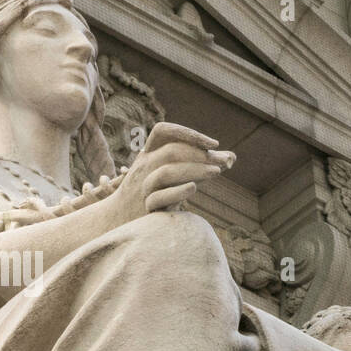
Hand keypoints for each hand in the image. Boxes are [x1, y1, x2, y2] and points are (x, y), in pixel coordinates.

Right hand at [107, 123, 234, 224]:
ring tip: (216, 172)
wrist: (119, 219)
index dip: (188, 133)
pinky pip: (160, 197)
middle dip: (199, 154)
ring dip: (194, 170)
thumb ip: (199, 164)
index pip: (163, 131)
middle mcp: (144, 167)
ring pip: (165, 172)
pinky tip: (194, 188)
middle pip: (170, 151)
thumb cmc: (154, 192)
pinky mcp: (145, 207)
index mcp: (149, 154)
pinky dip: (178, 191)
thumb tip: (231, 157)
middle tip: (223, 163)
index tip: (213, 144)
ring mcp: (143, 187)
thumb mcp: (172, 173)